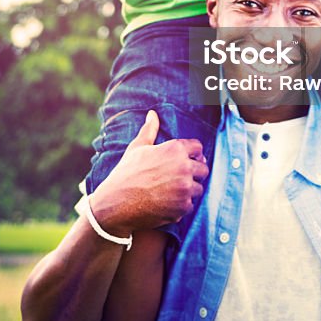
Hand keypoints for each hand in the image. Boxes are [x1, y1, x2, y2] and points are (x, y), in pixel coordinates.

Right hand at [89, 110, 208, 235]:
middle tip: (179, 178)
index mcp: (175, 149)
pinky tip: (167, 204)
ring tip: (172, 192)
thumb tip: (152, 114)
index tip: (185, 160)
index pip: (198, 148)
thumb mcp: (137, 148)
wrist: (116, 203)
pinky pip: (190, 205)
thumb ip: (149, 130)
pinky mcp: (183, 207)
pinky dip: (181, 206)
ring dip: (188, 191)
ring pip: (198, 188)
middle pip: (203, 169)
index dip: (192, 154)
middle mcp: (183, 167)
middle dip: (194, 173)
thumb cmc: (126, 173)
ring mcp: (185, 188)